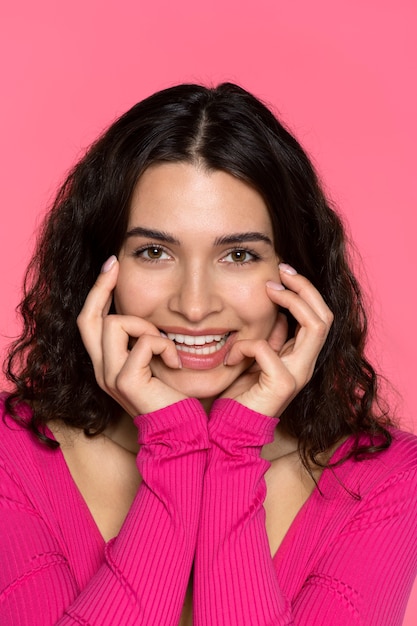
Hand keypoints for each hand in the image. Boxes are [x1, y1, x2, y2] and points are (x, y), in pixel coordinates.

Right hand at [77, 257, 185, 415]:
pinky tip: (175, 361)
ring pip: (115, 323)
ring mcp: (110, 376)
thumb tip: (154, 313)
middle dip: (101, 287)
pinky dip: (163, 346)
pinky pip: (142, 343)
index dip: (97, 292)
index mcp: (107, 363)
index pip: (90, 321)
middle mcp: (102, 369)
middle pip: (87, 318)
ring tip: (167, 346)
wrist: (180, 430)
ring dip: (147, 327)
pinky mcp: (126, 382)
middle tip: (115, 265)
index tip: (111, 266)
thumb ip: (148, 340)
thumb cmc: (174, 396)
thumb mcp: (157, 362)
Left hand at [221, 264, 333, 416]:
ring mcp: (298, 375)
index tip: (283, 272)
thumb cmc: (240, 395)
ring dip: (291, 301)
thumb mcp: (257, 359)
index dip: (305, 291)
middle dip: (305, 288)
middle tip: (281, 271)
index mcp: (300, 358)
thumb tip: (280, 316)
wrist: (231, 430)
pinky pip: (267, 349)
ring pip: (314, 325)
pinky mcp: (282, 385)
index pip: (319, 317)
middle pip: (325, 316)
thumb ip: (272, 340)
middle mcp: (306, 365)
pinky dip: (245, 345)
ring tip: (268, 290)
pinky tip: (230, 356)